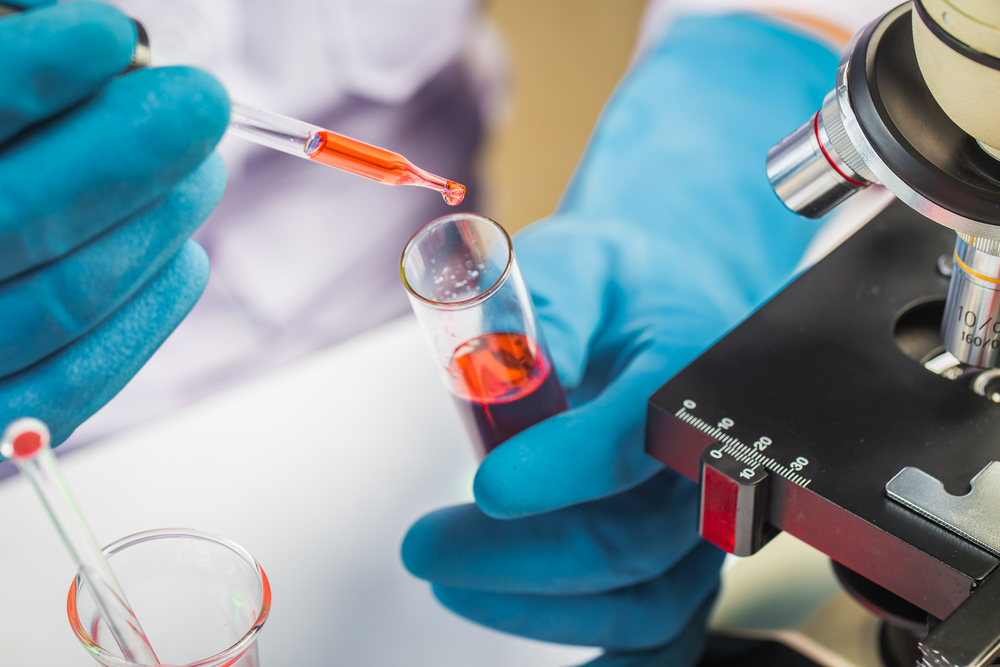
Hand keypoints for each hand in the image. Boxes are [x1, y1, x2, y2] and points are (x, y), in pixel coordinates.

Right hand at [0, 2, 228, 446]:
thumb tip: (114, 48)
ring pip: (65, 297)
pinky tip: (185, 258)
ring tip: (203, 174)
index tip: (116, 35)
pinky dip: (146, 315)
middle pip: (12, 215)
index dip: (31, 75)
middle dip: (127, 151)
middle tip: (201, 101)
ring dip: (157, 223)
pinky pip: (74, 384)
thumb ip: (14, 59)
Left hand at [403, 14, 838, 663]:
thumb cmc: (622, 286)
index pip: (641, 430)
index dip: (566, 467)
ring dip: (539, 606)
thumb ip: (544, 308)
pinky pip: (668, 632)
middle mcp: (712, 453)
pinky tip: (530, 630)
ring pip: (644, 598)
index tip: (486, 484)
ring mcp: (703, 514)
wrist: (672, 301)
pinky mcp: (688, 553)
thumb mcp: (577, 264)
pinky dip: (608, 652)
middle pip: (633, 537)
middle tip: (428, 545)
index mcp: (691, 365)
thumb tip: (495, 367)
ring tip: (452, 577)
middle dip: (520, 555)